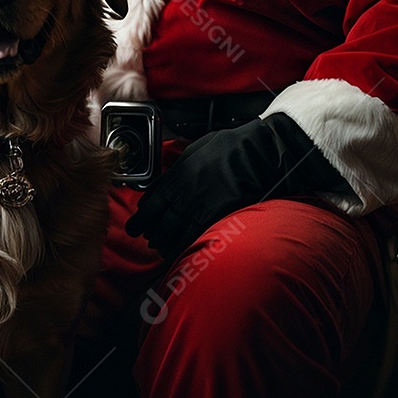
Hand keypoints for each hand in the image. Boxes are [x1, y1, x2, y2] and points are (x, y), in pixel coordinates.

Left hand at [125, 112, 346, 257]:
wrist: (260, 151)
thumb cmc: (233, 146)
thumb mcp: (199, 148)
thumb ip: (182, 165)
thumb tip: (170, 178)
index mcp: (180, 171)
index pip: (154, 198)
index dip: (143, 215)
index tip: (137, 222)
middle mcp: (187, 189)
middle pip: (161, 218)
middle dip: (150, 231)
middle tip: (145, 238)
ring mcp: (202, 203)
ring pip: (176, 230)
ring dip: (165, 241)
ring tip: (159, 247)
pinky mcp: (219, 215)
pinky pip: (197, 235)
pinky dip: (186, 245)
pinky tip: (181, 251)